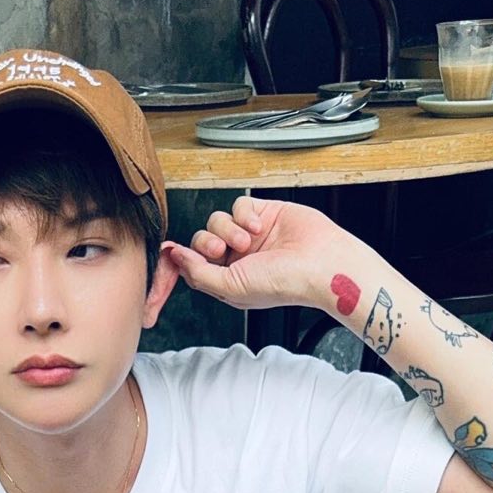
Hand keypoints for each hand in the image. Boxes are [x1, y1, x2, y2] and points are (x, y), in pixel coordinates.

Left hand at [167, 195, 380, 313]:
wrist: (319, 264)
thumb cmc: (284, 283)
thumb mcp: (231, 286)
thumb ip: (198, 273)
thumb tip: (175, 257)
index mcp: (228, 279)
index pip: (195, 264)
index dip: (184, 257)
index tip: (172, 250)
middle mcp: (238, 258)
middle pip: (202, 239)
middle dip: (208, 242)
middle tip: (223, 249)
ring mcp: (250, 235)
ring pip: (218, 219)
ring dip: (229, 228)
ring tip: (249, 240)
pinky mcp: (264, 213)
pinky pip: (240, 205)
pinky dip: (246, 215)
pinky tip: (260, 227)